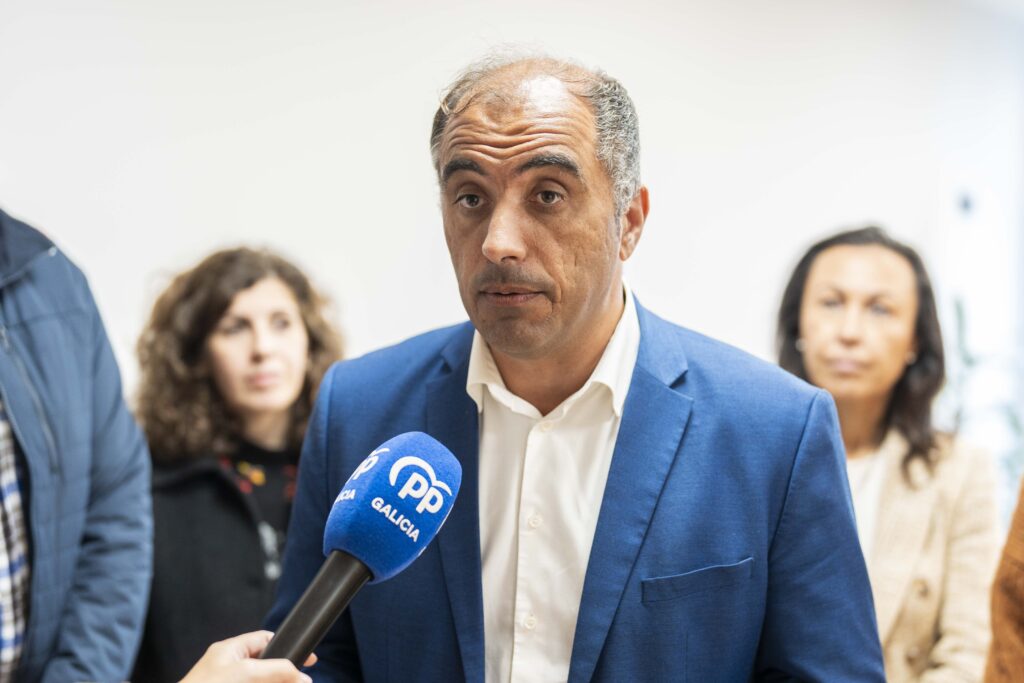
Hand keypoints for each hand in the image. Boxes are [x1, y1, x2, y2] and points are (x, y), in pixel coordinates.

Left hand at [179, 630, 317, 682]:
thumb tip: (302, 676)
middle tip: (300, 682)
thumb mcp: (246, 673)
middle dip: (284, 675)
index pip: (265, 640)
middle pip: (266, 666)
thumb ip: (277, 670)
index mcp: (229, 650)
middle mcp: (228, 668)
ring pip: (261, 681)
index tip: (307, 659)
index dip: (286, 647)